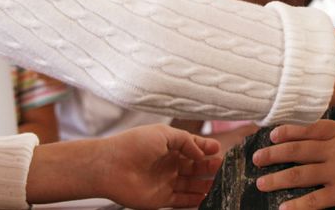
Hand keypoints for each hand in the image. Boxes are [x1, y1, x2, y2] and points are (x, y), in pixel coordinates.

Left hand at [27, 124, 222, 208]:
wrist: (110, 167)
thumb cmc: (134, 145)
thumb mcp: (164, 133)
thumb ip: (186, 141)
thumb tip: (202, 152)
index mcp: (168, 146)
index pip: (192, 147)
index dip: (206, 149)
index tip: (220, 150)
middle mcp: (168, 164)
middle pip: (194, 167)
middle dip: (209, 167)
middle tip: (224, 168)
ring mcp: (165, 182)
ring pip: (191, 185)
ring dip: (205, 185)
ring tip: (221, 184)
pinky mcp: (161, 199)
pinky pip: (182, 201)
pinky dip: (195, 201)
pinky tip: (207, 198)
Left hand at [252, 120, 334, 209]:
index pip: (307, 129)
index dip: (287, 131)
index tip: (272, 134)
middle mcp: (334, 150)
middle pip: (296, 150)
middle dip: (273, 154)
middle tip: (257, 159)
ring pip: (298, 174)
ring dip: (277, 178)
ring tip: (261, 183)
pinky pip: (313, 200)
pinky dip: (296, 205)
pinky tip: (283, 208)